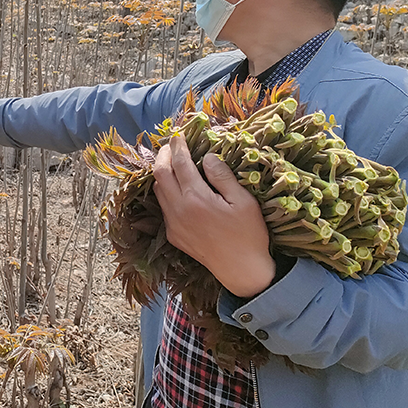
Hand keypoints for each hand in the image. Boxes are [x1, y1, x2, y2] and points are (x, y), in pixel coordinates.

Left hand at [153, 135, 275, 297]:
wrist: (242, 271)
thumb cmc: (249, 235)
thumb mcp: (243, 202)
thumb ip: (222, 177)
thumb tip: (207, 157)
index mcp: (196, 198)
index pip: (180, 164)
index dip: (178, 146)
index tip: (179, 135)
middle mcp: (179, 210)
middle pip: (160, 174)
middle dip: (163, 155)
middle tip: (171, 145)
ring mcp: (174, 224)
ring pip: (159, 191)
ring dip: (162, 174)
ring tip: (173, 163)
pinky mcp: (174, 235)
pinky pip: (164, 207)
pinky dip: (167, 192)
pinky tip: (178, 189)